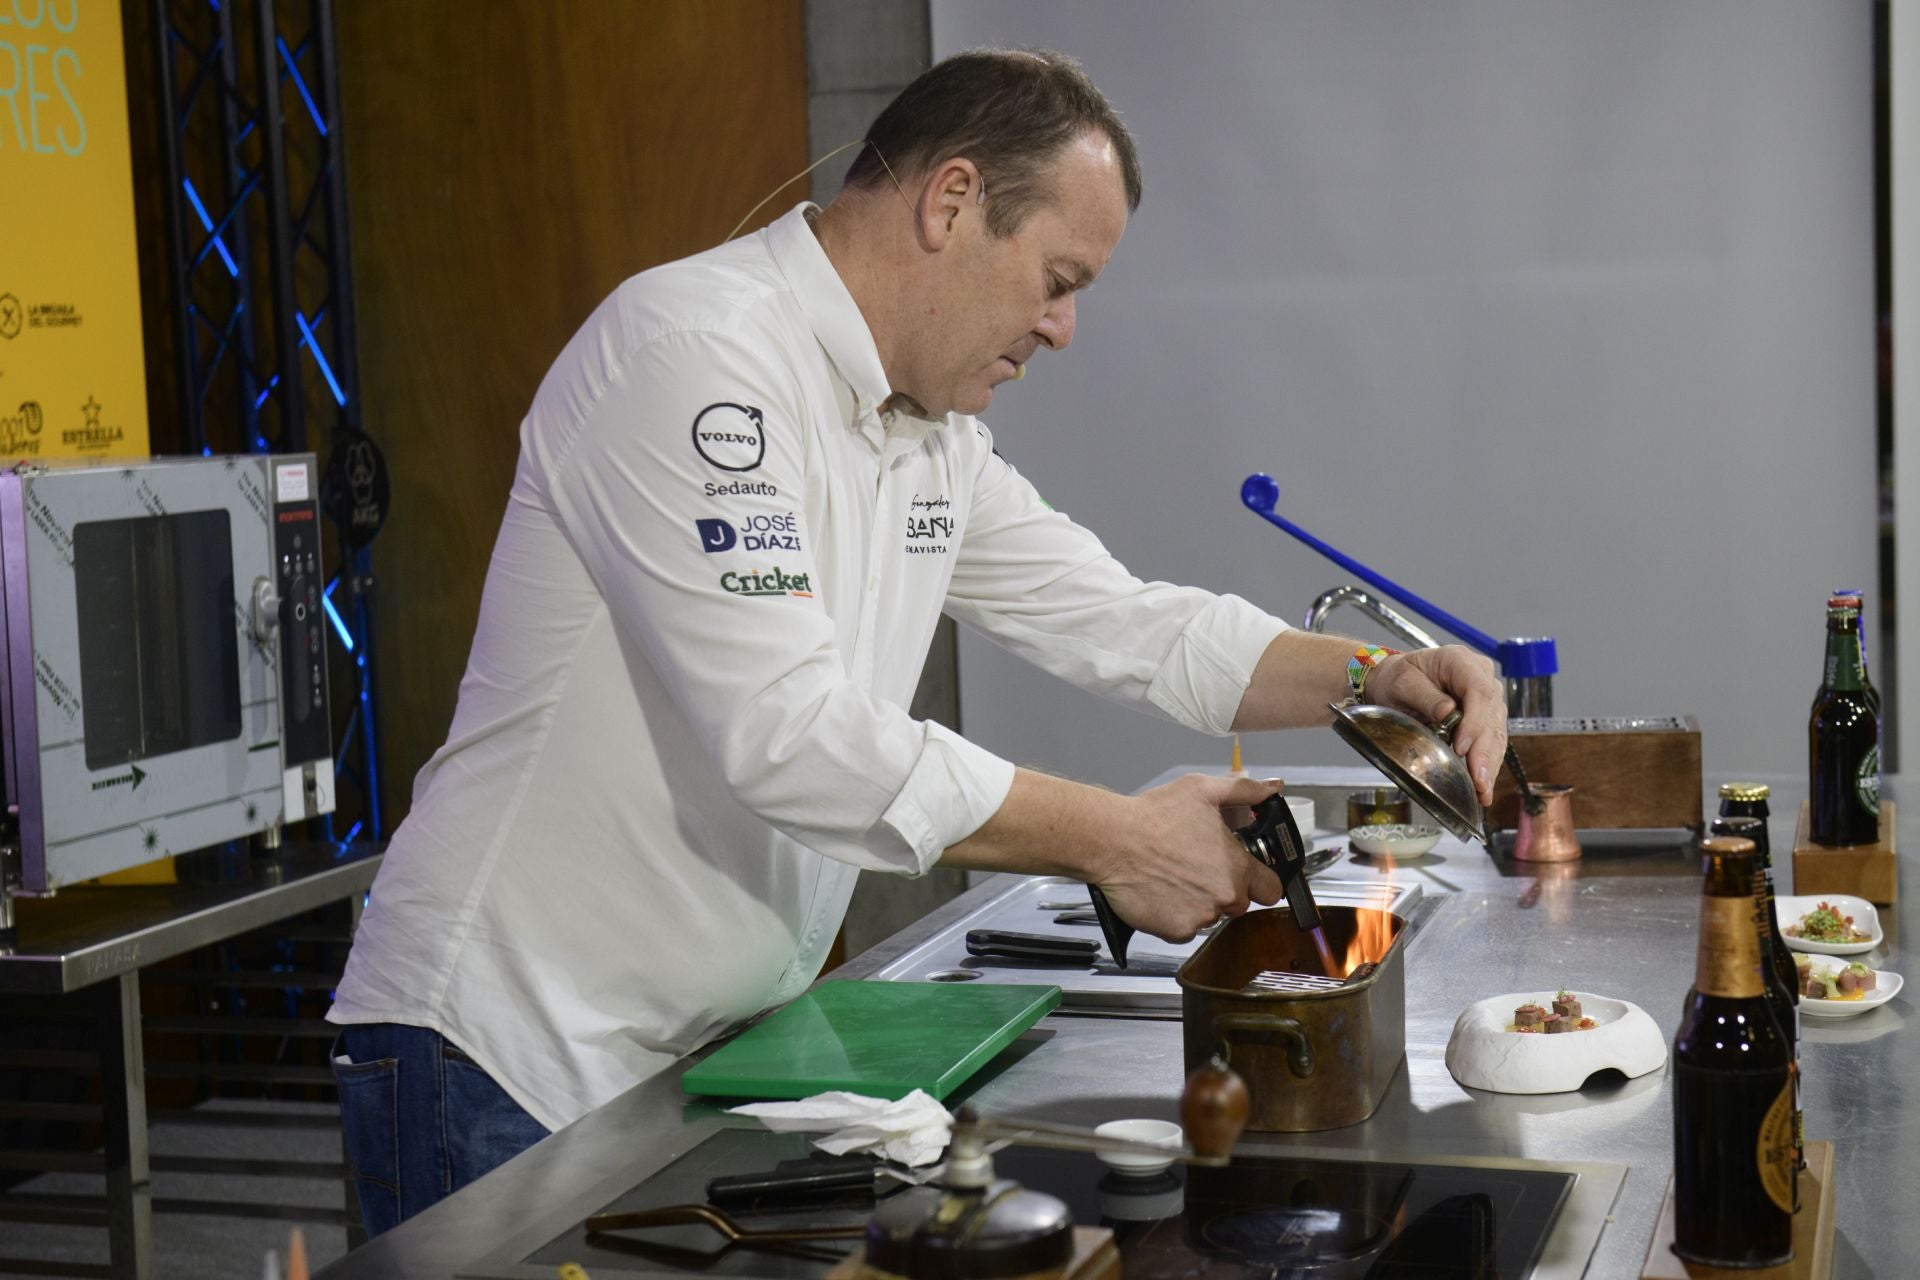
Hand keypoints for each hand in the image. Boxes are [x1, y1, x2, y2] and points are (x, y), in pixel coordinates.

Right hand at [1093, 773, 1284, 942]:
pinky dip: (1175, 916)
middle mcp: (1223, 897)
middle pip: (1239, 904)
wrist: (1110, 841)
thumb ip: (1244, 790)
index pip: (1271, 890)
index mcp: (1236, 867)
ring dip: (1199, 902)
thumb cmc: (1152, 817)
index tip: (1250, 876)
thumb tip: (1272, 787)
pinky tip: (1161, 892)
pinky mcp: (1175, 931)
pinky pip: (1184, 930)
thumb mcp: (1202, 790)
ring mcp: (1200, 917)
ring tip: (1175, 877)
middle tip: (1199, 869)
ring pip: (1210, 917)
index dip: (1261, 881)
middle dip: (1225, 890)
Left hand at [1363, 646, 1506, 805]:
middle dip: (1484, 751)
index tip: (1462, 747)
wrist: (1398, 681)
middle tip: (1478, 780)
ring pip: (1496, 731)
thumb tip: (1448, 713)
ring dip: (1490, 762)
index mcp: (1460, 661)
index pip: (1479, 690)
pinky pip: (1492, 739)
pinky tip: (1484, 783)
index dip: (1474, 721)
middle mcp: (1480, 676)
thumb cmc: (1398, 678)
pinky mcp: (1486, 715)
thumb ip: (1425, 697)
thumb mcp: (1402, 683)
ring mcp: (1487, 696)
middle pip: (1491, 715)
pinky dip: (1488, 762)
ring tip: (1483, 789)